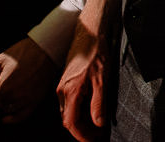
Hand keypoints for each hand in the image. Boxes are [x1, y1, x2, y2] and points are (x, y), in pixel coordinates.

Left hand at [0, 37, 58, 122]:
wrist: (46, 48)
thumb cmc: (22, 52)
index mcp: (3, 87)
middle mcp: (14, 96)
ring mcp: (26, 99)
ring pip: (8, 109)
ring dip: (4, 103)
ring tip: (8, 89)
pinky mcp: (36, 100)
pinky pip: (22, 116)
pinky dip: (13, 119)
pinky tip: (6, 118)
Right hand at [57, 22, 113, 141]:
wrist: (89, 34)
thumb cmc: (96, 53)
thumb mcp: (102, 80)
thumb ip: (98, 103)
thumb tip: (98, 124)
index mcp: (70, 92)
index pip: (71, 123)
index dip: (81, 135)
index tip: (93, 140)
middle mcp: (62, 91)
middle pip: (68, 119)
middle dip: (82, 130)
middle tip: (97, 134)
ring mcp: (62, 86)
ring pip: (68, 111)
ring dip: (80, 121)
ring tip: (96, 125)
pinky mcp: (65, 81)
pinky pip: (69, 102)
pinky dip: (78, 110)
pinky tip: (89, 110)